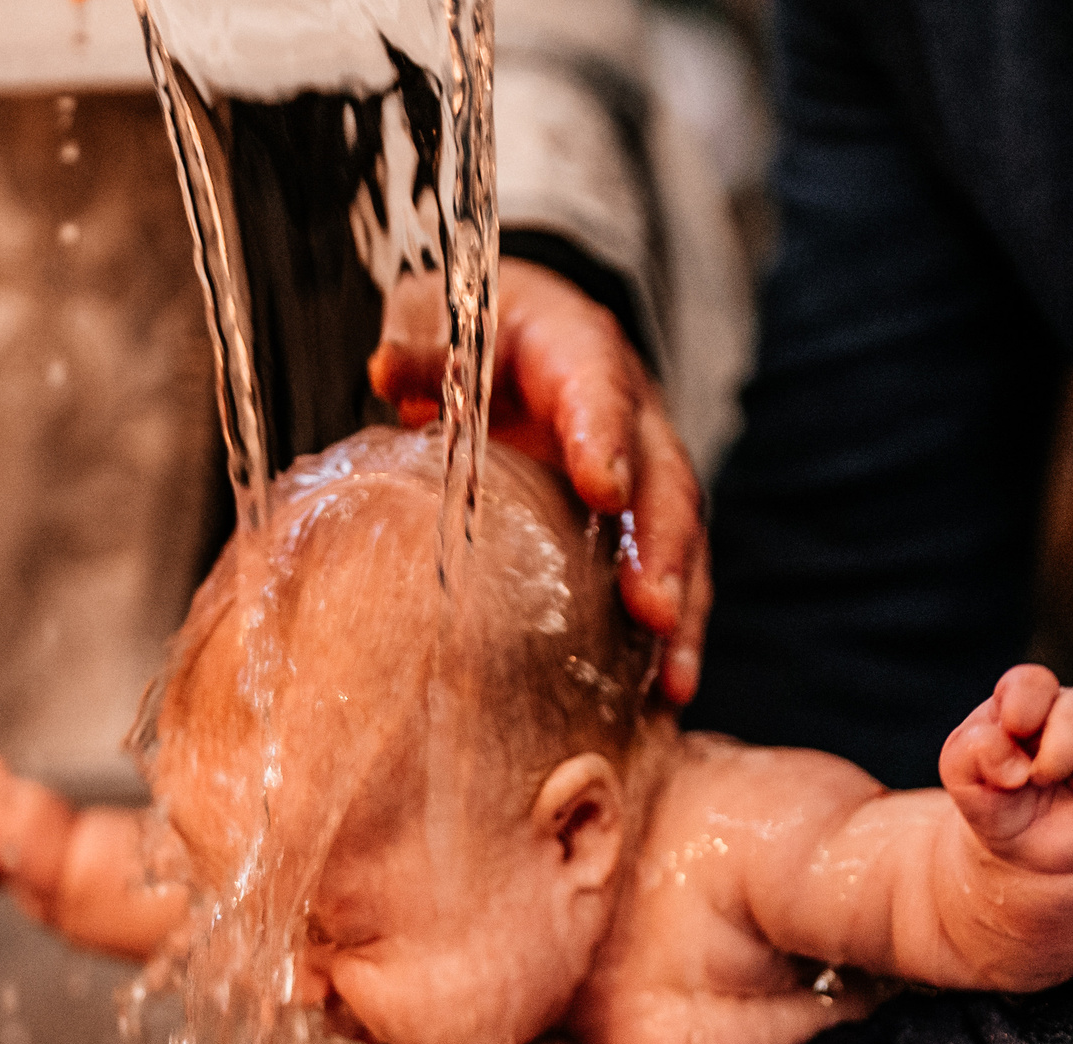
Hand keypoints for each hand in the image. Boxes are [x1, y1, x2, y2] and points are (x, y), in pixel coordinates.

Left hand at [367, 260, 710, 703]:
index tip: (605, 488)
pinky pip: (668, 578)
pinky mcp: (636, 526)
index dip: (607, 436)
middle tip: (653, 611)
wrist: (514, 340)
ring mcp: (644, 473)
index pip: (602, 387)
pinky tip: (665, 700)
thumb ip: (421, 343)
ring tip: (675, 681)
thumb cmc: (475, 333)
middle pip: (664, 480)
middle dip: (662, 548)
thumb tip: (390, 370)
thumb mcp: (440, 316)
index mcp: (581, 350)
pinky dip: (670, 640)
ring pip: (681, 540)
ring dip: (682, 611)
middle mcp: (631, 414)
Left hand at [940, 665, 1072, 874]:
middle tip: (1041, 778)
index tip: (1014, 734)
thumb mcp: (962, 779)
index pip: (1033, 682)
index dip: (1025, 706)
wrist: (1026, 855)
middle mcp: (1068, 717)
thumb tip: (1012, 761)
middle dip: (1059, 749)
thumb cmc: (994, 802)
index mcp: (1023, 706)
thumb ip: (970, 755)